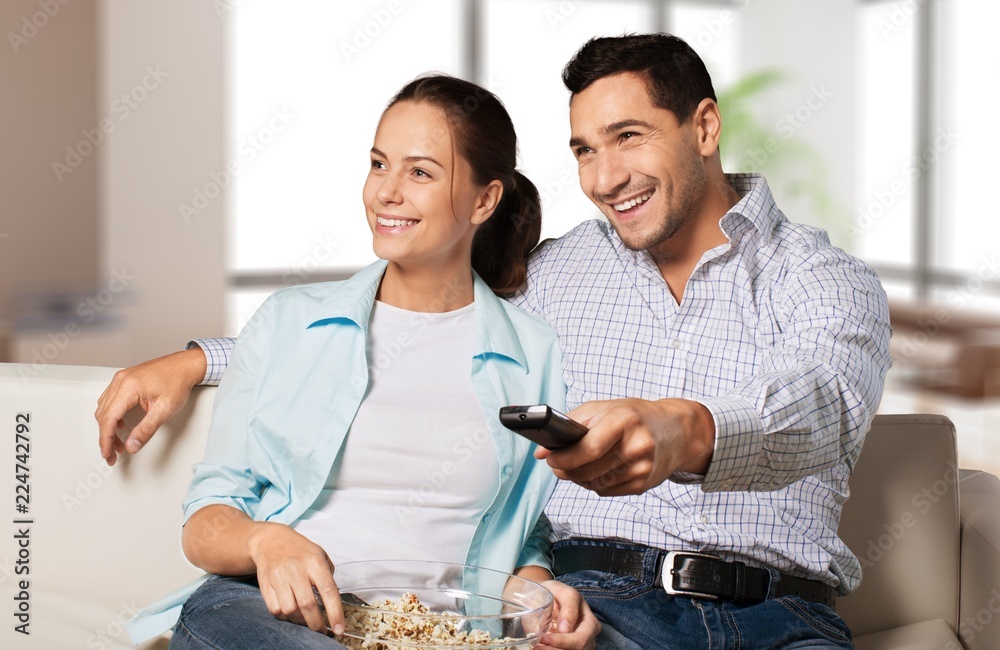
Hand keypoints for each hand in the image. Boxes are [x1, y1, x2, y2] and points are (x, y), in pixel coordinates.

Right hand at [95, 347, 206, 465]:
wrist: (185, 365)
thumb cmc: (178, 381)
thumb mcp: (164, 410)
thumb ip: (146, 430)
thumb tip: (132, 446)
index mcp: (128, 387)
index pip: (108, 418)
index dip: (105, 440)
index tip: (107, 454)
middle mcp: (120, 381)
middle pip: (103, 415)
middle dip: (107, 437)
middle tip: (114, 453)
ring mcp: (121, 379)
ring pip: (104, 408)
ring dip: (108, 427)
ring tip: (119, 443)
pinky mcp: (124, 380)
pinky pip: (110, 401)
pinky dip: (112, 416)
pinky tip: (121, 425)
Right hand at [248, 523, 343, 635]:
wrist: (271, 541)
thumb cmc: (300, 551)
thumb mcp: (321, 555)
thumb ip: (328, 578)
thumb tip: (333, 603)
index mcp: (314, 562)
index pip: (328, 590)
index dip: (335, 612)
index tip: (339, 629)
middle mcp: (296, 570)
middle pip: (307, 604)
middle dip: (316, 624)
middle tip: (322, 631)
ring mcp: (279, 578)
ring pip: (290, 610)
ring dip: (300, 621)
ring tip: (306, 619)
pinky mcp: (266, 585)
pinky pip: (275, 610)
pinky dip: (285, 617)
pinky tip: (292, 613)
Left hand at [535, 398, 714, 495]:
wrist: (677, 430)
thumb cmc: (636, 416)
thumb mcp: (605, 408)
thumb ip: (570, 425)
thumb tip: (542, 451)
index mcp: (625, 420)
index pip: (590, 447)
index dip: (565, 457)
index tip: (550, 458)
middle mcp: (637, 446)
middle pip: (588, 469)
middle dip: (565, 469)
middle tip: (556, 463)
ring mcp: (642, 468)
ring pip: (594, 483)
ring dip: (577, 477)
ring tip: (574, 465)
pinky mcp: (643, 485)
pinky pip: (605, 491)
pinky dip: (593, 483)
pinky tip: (595, 471)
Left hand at [538, 580, 599, 649]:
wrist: (546, 595)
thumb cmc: (557, 592)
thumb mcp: (565, 592)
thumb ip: (569, 607)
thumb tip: (565, 629)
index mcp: (591, 623)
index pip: (581, 639)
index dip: (563, 641)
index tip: (545, 638)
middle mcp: (588, 638)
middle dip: (556, 649)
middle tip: (538, 646)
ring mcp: (578, 645)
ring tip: (537, 646)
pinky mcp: (567, 647)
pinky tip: (539, 646)